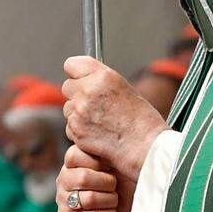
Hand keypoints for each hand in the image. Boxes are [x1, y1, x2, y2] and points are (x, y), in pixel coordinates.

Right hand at [56, 145, 154, 211]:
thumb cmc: (128, 187)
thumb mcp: (122, 165)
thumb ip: (112, 151)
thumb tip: (112, 133)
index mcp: (74, 161)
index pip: (75, 155)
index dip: (98, 163)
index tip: (113, 168)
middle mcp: (64, 178)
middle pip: (83, 178)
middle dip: (108, 184)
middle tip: (116, 189)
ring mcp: (63, 200)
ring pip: (87, 199)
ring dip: (109, 203)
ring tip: (115, 204)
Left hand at [62, 56, 167, 180]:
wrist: (145, 147)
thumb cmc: (141, 120)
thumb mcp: (123, 88)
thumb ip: (99, 81)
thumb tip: (82, 79)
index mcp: (103, 76)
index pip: (71, 64)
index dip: (76, 73)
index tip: (80, 79)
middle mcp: (88, 90)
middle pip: (67, 86)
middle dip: (76, 95)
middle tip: (94, 106)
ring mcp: (80, 110)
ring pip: (68, 108)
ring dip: (77, 114)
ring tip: (100, 122)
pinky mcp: (76, 129)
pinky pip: (69, 126)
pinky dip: (79, 131)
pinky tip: (97, 134)